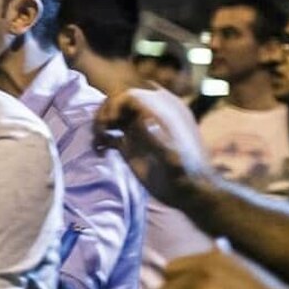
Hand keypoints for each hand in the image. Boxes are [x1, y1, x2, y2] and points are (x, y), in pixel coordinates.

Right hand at [94, 88, 209, 203]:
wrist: (190, 193)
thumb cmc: (185, 174)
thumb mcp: (172, 156)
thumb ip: (157, 136)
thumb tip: (140, 117)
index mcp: (163, 110)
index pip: (131, 95)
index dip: (116, 104)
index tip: (110, 123)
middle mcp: (149, 116)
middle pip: (117, 102)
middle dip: (104, 114)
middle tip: (102, 131)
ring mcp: (139, 130)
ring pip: (111, 116)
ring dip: (100, 125)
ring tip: (99, 141)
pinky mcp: (131, 145)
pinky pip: (110, 133)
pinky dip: (101, 139)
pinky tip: (100, 151)